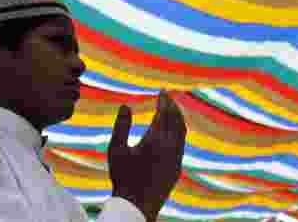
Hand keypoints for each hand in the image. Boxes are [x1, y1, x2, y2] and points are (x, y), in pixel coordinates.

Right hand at [107, 90, 186, 221]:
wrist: (137, 206)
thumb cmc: (122, 177)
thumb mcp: (115, 150)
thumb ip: (121, 126)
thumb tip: (125, 105)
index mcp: (155, 140)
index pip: (164, 113)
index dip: (164, 100)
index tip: (163, 91)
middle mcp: (170, 147)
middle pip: (176, 119)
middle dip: (173, 105)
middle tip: (168, 96)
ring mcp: (176, 158)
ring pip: (182, 131)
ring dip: (179, 117)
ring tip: (173, 109)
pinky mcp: (177, 168)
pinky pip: (182, 143)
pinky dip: (180, 131)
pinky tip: (174, 131)